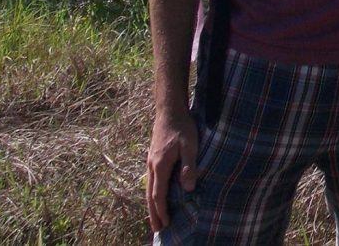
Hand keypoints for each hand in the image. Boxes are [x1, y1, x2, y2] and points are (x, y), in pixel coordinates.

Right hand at [147, 107, 198, 232]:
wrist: (169, 109)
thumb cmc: (182, 126)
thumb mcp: (190, 145)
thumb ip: (189, 166)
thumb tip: (188, 188)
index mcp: (160, 165)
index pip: (159, 194)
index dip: (161, 210)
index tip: (165, 223)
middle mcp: (152, 166)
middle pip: (150, 195)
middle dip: (154, 213)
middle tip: (157, 229)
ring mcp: (150, 161)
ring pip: (148, 188)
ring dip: (151, 205)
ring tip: (155, 218)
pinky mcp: (153, 157)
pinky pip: (150, 180)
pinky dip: (152, 193)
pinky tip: (156, 196)